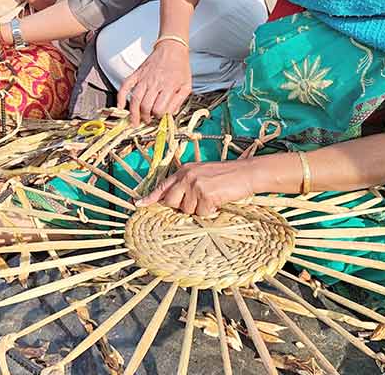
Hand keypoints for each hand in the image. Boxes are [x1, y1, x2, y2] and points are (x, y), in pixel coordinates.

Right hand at [117, 41, 191, 125]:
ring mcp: (143, 78)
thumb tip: (170, 114)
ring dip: (134, 113)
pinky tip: (120, 106)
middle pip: (146, 107)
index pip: (159, 109)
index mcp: (168, 86)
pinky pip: (125, 86)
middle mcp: (154, 83)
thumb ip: (179, 101)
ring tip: (135, 121)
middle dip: (146, 118)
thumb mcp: (186, 85)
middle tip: (148, 121)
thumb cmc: (179, 66)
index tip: (159, 118)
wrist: (172, 48)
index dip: (159, 117)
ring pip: (135, 100)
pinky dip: (120, 97)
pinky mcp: (137, 74)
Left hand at [135, 159, 260, 215]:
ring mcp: (195, 184)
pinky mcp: (205, 194)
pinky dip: (211, 211)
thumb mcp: (203, 174)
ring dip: (200, 209)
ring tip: (213, 197)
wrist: (246, 172)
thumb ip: (187, 184)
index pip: (163, 186)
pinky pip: (202, 213)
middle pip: (171, 202)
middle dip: (183, 207)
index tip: (138, 204)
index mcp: (184, 170)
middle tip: (199, 200)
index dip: (150, 197)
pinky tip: (218, 200)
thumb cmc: (227, 176)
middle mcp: (186, 176)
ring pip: (187, 210)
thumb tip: (176, 201)